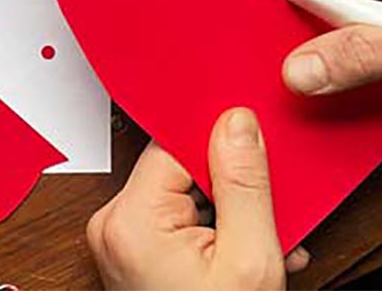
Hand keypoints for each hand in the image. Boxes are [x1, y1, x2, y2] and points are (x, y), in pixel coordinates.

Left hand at [86, 108, 308, 289]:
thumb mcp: (248, 258)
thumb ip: (243, 182)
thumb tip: (236, 122)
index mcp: (131, 219)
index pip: (176, 144)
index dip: (221, 145)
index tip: (255, 154)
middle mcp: (113, 222)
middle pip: (180, 167)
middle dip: (230, 185)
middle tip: (269, 213)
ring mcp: (119, 236)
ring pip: (182, 190)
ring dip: (227, 208)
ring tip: (262, 240)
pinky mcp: (130, 247)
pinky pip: (175, 214)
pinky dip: (211, 226)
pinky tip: (240, 247)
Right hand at [265, 0, 381, 94]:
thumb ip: (358, 56)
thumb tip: (296, 70)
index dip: (260, 3)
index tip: (248, 40)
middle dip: (294, 38)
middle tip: (297, 74)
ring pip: (322, 21)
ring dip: (325, 53)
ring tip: (340, 76)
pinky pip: (346, 34)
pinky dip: (345, 59)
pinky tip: (356, 77)